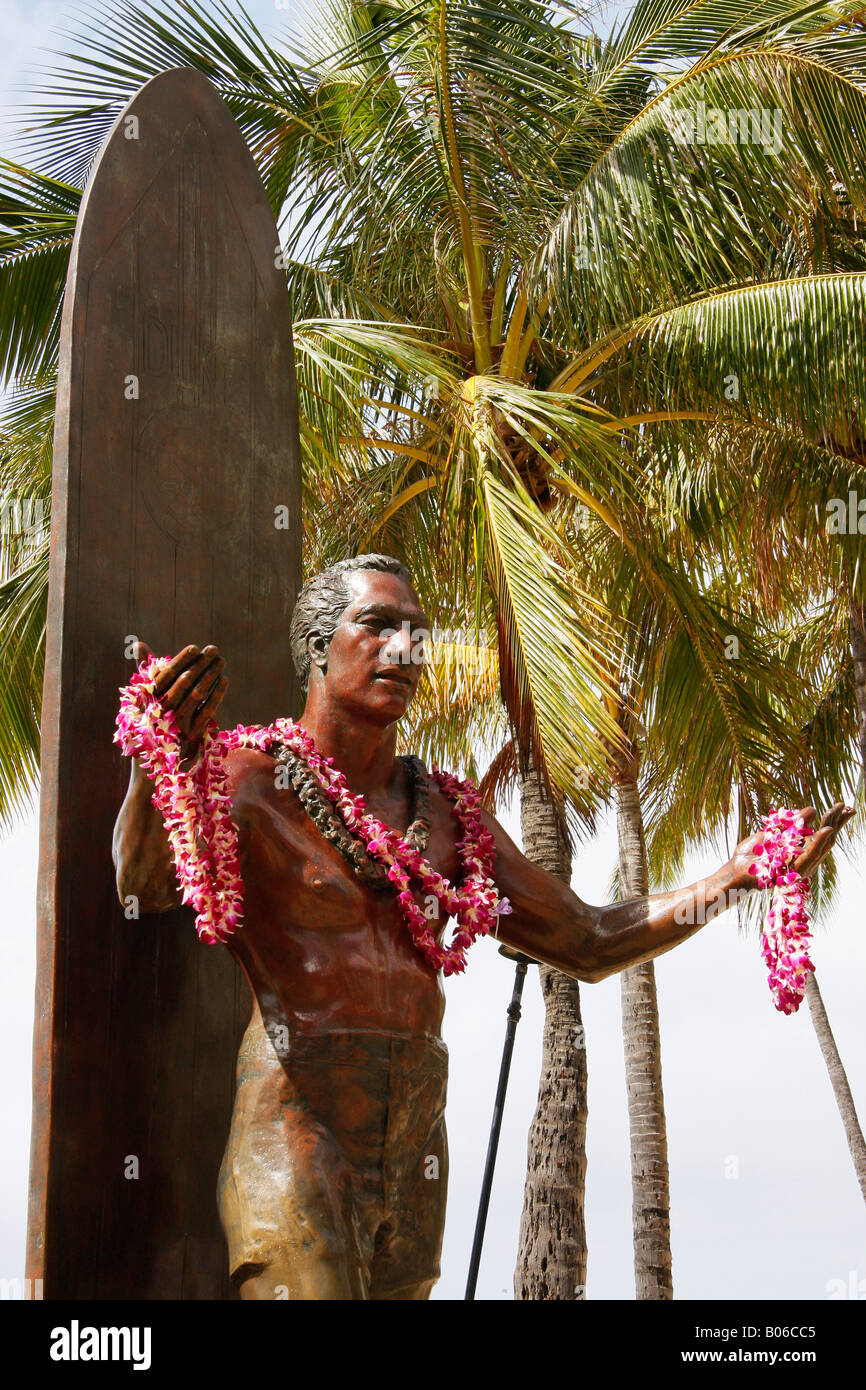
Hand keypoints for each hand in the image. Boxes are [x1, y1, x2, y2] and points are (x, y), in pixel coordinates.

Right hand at [134, 641, 228, 754]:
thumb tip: (137, 643)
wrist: (155, 757)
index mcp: (149, 698)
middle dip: (200, 664)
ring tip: (221, 661)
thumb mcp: (146, 694)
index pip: (166, 675)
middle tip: (213, 649)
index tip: (195, 648)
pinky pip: (206, 711)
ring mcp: (177, 723)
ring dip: (210, 675)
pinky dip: (216, 694)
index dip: (181, 660)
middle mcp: (161, 710)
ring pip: (196, 695)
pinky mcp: (191, 734)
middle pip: (184, 682)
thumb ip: (147, 669)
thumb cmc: (151, 718)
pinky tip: (224, 680)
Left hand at [729, 803, 853, 888]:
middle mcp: (805, 859)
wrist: (737, 868)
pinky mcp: (794, 873)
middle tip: (846, 806)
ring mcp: (801, 867)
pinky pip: (809, 856)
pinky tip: (825, 830)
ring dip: (830, 829)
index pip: (822, 833)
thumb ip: (793, 822)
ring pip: (821, 848)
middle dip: (836, 822)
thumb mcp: (775, 831)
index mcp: (802, 849)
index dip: (834, 820)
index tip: (845, 806)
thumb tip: (813, 810)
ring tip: (838, 813)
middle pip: (826, 840)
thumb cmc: (755, 852)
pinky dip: (818, 842)